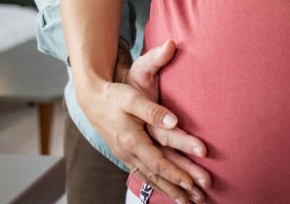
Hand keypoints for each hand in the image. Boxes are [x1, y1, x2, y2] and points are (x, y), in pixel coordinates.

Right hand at [77, 40, 210, 203]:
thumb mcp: (132, 98)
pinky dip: (156, 184)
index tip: (191, 182)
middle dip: (176, 188)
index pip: (157, 162)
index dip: (174, 173)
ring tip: (185, 201)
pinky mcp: (125, 155)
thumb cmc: (114, 96)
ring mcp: (126, 156)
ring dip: (168, 190)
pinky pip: (142, 174)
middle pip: (156, 175)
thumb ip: (153, 110)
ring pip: (149, 178)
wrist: (92, 100)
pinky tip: (165, 190)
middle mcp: (128, 152)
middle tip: (197, 199)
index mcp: (131, 140)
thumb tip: (174, 121)